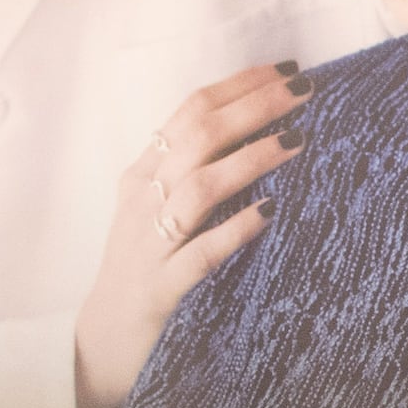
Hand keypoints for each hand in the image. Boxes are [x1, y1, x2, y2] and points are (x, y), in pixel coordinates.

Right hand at [76, 64, 303, 407]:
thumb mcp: (160, 209)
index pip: (189, 112)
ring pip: (199, 188)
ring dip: (249, 159)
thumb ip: (194, 171)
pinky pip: (200, 254)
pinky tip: (269, 214)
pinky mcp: (161, 288)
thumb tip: (257, 129)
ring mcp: (149, 244)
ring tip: (296, 140)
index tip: (287, 69)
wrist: (103, 339)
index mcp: (143, 174)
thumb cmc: (146, 267)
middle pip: (197, 138)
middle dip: (252, 107)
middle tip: (305, 89)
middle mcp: (142, 200)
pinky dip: (234, 230)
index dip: (238, 86)